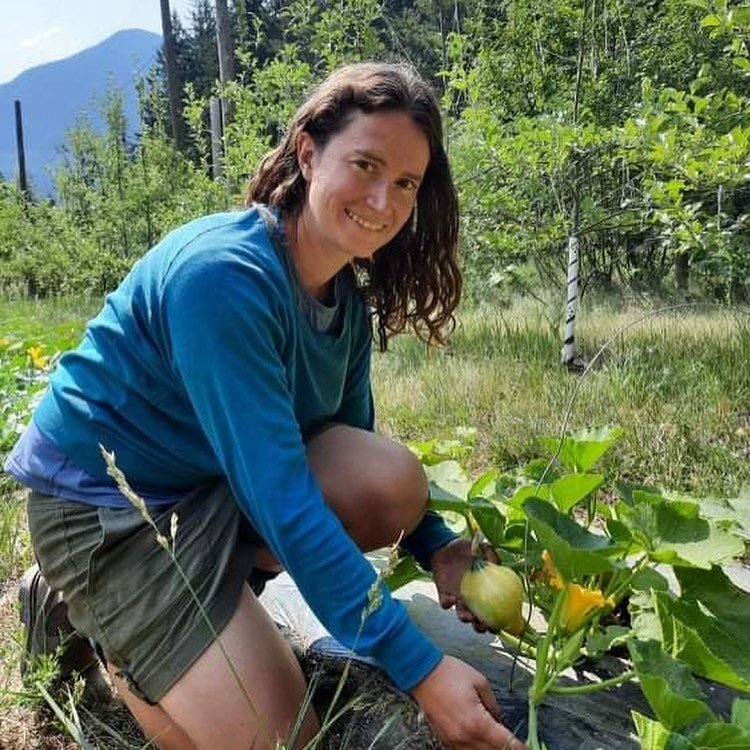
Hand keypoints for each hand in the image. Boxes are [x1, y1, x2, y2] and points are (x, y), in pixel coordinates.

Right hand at [411, 655, 526, 749]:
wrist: (420, 671)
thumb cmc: (450, 672)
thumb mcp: (480, 682)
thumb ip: (493, 704)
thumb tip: (499, 720)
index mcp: (477, 722)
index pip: (505, 743)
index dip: (520, 748)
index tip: (528, 748)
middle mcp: (465, 737)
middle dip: (506, 748)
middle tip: (515, 743)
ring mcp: (453, 740)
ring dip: (490, 748)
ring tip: (497, 738)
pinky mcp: (444, 739)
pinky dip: (476, 747)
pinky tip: (481, 738)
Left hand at [430, 538, 495, 631]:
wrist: (444, 547)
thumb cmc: (466, 550)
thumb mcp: (479, 549)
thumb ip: (489, 554)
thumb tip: (495, 560)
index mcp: (485, 592)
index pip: (495, 613)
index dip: (499, 621)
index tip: (503, 623)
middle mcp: (473, 600)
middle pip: (479, 621)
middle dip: (482, 627)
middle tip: (484, 625)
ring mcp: (459, 599)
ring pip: (463, 615)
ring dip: (466, 617)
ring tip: (469, 616)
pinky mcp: (444, 594)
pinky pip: (445, 603)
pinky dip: (448, 603)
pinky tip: (452, 599)